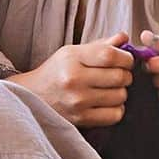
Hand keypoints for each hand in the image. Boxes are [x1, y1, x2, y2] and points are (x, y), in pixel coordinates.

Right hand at [13, 32, 133, 127]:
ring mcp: (77, 102)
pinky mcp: (80, 120)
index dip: (125, 57)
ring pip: (120, 96)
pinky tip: (107, 103)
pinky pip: (114, 115)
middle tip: (119, 74)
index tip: (126, 60)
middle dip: (126, 74)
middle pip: (119, 77)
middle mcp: (74, 80)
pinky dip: (116, 109)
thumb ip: (101, 45)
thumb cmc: (56, 71)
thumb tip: (125, 38)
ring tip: (110, 88)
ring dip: (121, 92)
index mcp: (72, 58)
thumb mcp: (73, 52)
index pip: (110, 55)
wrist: (31, 97)